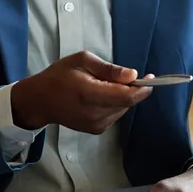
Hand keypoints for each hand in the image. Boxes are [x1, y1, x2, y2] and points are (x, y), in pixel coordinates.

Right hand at [10, 51, 152, 132]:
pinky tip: (100, 96)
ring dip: (122, 97)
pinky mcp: (96, 130)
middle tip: (124, 76)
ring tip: (104, 85)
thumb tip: (132, 74)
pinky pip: (115, 114)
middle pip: (127, 103)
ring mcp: (96, 125)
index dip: (142, 88)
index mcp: (90, 94)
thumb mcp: (82, 61)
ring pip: (123, 109)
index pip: (126, 96)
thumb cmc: (59, 76)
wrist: (40, 101)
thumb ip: (108, 69)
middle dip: (132, 89)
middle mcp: (95, 114)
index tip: (151, 77)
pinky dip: (114, 104)